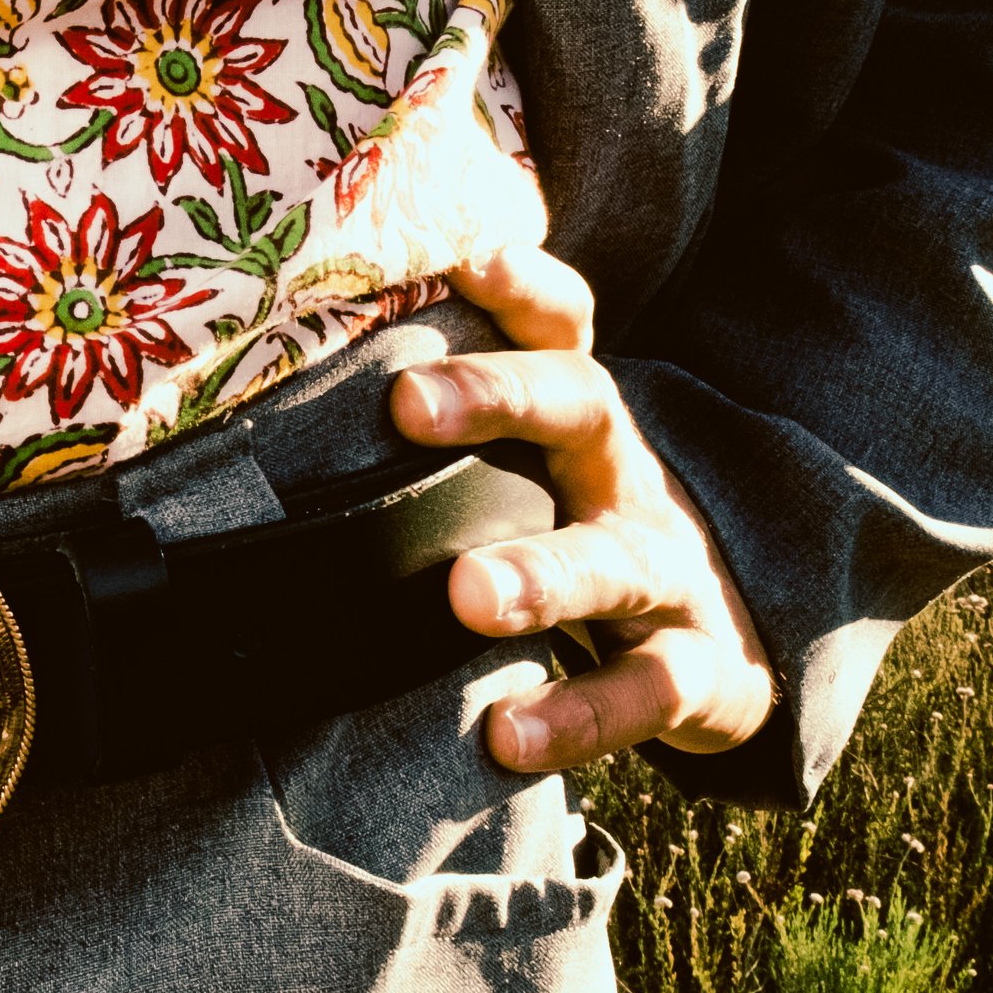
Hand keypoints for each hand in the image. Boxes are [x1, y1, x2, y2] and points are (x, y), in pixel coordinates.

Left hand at [388, 246, 775, 775]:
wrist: (726, 646)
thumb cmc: (577, 538)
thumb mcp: (534, 473)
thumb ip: (443, 440)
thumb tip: (266, 413)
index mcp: (579, 423)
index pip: (561, 330)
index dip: (524, 287)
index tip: (468, 258)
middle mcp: (626, 477)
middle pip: (583, 408)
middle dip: (500, 398)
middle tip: (407, 402)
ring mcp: (668, 572)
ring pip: (611, 561)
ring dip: (541, 575)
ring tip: (469, 595)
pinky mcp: (696, 671)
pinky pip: (643, 692)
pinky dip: (578, 716)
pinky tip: (507, 734)